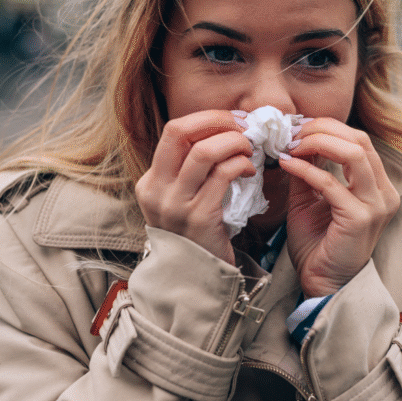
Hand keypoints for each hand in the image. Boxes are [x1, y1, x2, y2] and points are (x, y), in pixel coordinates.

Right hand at [135, 110, 255, 264]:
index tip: (232, 120)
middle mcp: (157, 190)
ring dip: (233, 142)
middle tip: (244, 127)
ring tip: (249, 149)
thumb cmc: (199, 236)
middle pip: (181, 132)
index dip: (207, 119)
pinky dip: (241, 165)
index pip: (174, 131)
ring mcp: (175, 204)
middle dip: (218, 121)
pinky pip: (222, 175)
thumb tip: (226, 132)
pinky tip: (250, 171)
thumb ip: (195, 171)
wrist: (197, 281)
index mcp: (151, 181)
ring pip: (204, 151)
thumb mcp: (183, 201)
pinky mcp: (198, 217)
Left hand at [279, 119, 399, 296]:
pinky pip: (330, 183)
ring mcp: (376, 205)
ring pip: (353, 153)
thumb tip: (295, 139)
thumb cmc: (319, 245)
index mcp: (379, 186)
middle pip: (359, 140)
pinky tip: (287, 164)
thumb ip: (309, 168)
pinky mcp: (359, 218)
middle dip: (322, 129)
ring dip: (317, 143)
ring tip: (291, 145)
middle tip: (292, 132)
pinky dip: (306, 169)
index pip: (359, 141)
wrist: (323, 283)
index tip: (297, 128)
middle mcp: (384, 193)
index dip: (328, 128)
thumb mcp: (311, 198)